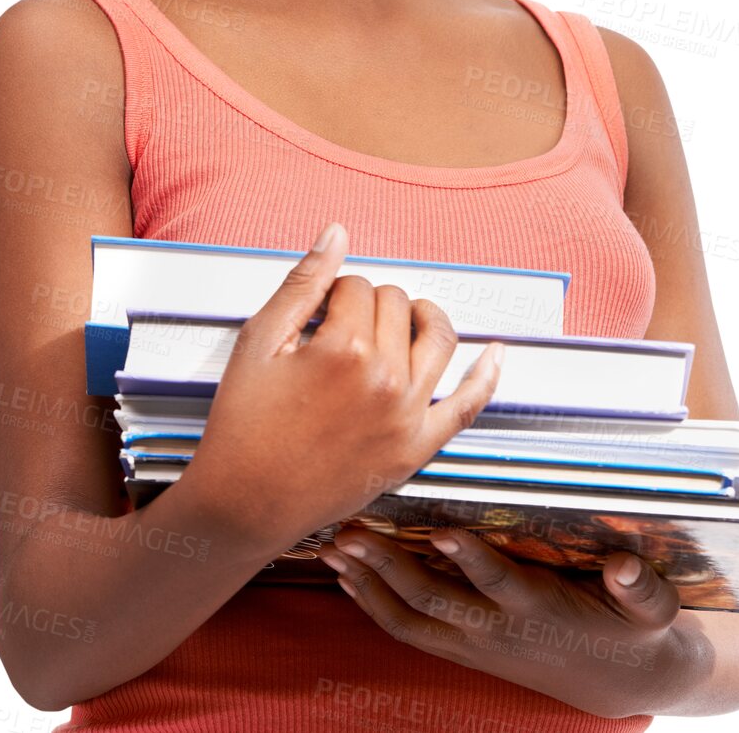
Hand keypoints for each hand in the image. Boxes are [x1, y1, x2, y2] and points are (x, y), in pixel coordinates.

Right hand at [181, 222, 505, 550]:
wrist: (243, 505)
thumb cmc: (243, 428)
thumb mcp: (259, 342)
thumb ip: (303, 283)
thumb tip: (336, 234)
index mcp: (344, 349)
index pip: (357, 287)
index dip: (335, 292)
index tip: (318, 311)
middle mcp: (384, 380)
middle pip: (396, 305)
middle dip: (371, 304)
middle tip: (342, 326)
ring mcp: (405, 416)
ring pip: (437, 337)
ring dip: (423, 318)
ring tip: (408, 317)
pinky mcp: (415, 450)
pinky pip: (466, 407)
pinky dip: (486, 376)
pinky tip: (495, 353)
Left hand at [315, 524, 691, 718]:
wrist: (620, 683)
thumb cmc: (635, 631)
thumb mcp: (654, 610)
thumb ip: (642, 588)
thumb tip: (626, 566)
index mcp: (541, 610)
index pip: (499, 583)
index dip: (471, 561)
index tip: (442, 533)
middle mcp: (499, 630)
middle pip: (433, 600)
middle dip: (389, 566)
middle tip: (351, 531)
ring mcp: (475, 643)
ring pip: (409, 620)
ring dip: (368, 585)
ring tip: (333, 549)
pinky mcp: (464, 648)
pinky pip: (408, 629)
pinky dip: (373, 603)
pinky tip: (347, 577)